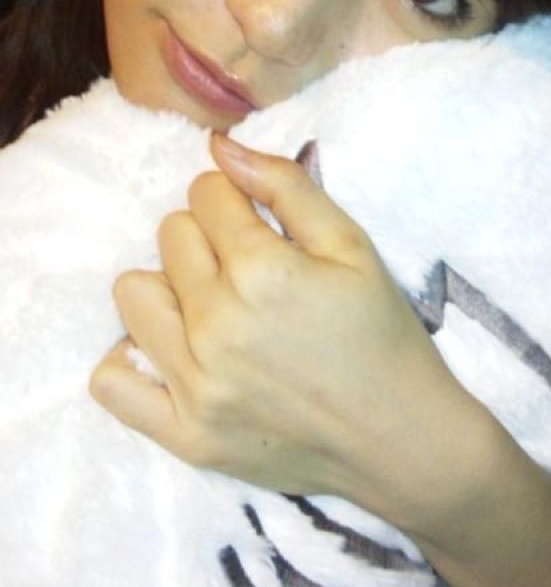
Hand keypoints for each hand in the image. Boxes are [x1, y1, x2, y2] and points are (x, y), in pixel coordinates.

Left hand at [90, 133, 482, 528]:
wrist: (402, 439)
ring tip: (212, 307)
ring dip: (169, 288)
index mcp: (262, 270)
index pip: (205, 194)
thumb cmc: (383, 334)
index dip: (234, 199)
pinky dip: (133, 358)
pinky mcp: (185, 436)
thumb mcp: (353, 244)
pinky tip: (174, 351)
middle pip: (171, 235)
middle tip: (249, 268)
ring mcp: (196, 386)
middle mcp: (218, 325)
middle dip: (207, 237)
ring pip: (134, 293)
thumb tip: (219, 147)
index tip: (259, 223)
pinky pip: (112, 382)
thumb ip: (286, 185)